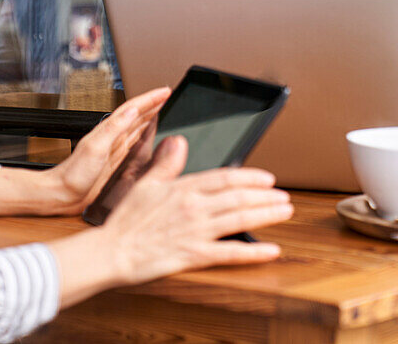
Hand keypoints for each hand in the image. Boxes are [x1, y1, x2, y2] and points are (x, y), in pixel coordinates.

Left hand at [40, 87, 168, 214]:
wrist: (62, 193)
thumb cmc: (73, 174)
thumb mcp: (95, 148)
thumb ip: (113, 128)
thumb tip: (131, 111)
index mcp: (109, 131)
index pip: (133, 109)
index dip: (150, 99)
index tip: (165, 92)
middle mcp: (113, 137)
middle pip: (137, 115)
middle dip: (153, 104)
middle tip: (168, 96)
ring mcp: (114, 148)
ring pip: (137, 127)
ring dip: (150, 116)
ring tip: (163, 109)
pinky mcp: (115, 161)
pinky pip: (135, 142)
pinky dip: (145, 135)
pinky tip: (149, 136)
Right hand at [48, 135, 292, 307]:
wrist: (112, 251)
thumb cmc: (126, 220)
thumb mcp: (145, 183)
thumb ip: (167, 163)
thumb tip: (179, 141)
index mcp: (183, 188)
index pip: (225, 177)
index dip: (250, 176)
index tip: (268, 178)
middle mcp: (194, 207)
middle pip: (239, 198)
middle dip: (266, 197)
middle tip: (285, 197)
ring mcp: (196, 232)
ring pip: (240, 220)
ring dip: (266, 215)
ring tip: (285, 213)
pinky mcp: (194, 256)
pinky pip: (230, 254)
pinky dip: (253, 252)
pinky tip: (271, 250)